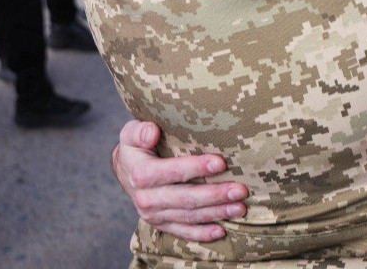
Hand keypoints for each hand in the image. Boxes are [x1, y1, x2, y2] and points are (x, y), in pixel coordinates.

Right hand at [113, 120, 247, 241]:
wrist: (125, 170)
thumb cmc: (136, 146)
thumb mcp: (131, 133)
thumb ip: (140, 131)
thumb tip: (152, 132)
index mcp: (141, 174)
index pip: (172, 171)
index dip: (196, 168)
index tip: (221, 163)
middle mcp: (146, 198)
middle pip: (185, 198)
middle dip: (215, 195)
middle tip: (240, 190)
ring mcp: (154, 215)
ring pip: (189, 216)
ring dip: (216, 213)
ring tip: (240, 208)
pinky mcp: (161, 225)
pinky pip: (183, 232)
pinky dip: (202, 234)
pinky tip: (221, 231)